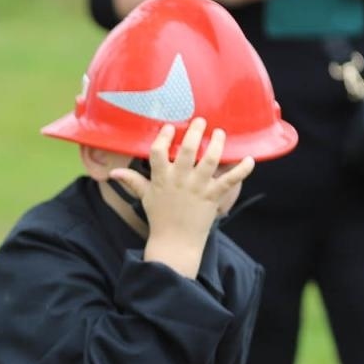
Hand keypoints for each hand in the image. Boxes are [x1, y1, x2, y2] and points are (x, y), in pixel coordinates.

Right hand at [113, 120, 255, 276]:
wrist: (175, 243)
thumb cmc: (159, 218)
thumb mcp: (145, 197)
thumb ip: (132, 181)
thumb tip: (112, 173)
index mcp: (162, 178)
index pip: (158, 152)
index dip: (163, 137)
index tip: (169, 128)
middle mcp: (180, 180)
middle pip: (188, 150)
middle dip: (195, 132)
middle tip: (200, 121)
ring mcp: (198, 188)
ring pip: (210, 160)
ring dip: (217, 144)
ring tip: (220, 133)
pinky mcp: (213, 197)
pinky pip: (230, 180)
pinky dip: (242, 170)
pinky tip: (250, 159)